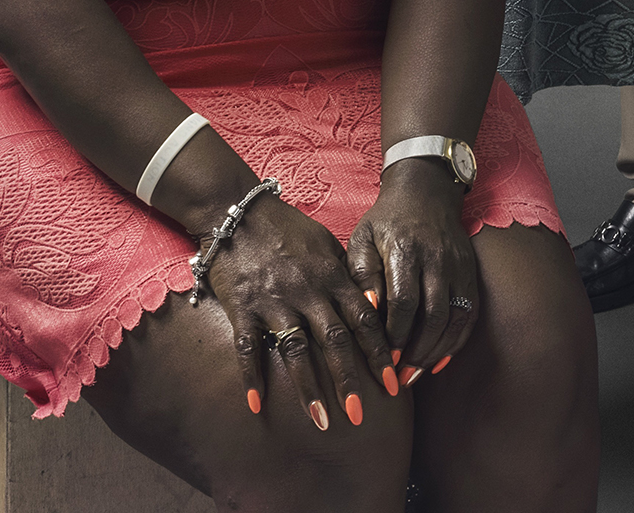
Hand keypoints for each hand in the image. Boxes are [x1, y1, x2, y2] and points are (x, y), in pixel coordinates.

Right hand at [210, 193, 400, 432]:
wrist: (239, 212)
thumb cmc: (288, 229)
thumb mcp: (327, 246)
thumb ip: (348, 277)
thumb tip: (373, 306)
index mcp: (333, 277)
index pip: (365, 320)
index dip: (380, 352)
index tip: (394, 380)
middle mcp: (308, 292)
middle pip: (335, 341)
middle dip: (350, 380)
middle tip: (361, 415)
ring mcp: (274, 301)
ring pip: (296, 351)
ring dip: (309, 389)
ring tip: (321, 421)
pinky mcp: (242, 308)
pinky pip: (248, 347)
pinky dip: (252, 377)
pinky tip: (257, 405)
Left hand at [344, 159, 481, 386]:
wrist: (426, 190)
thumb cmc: (386, 220)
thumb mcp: (363, 239)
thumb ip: (363, 275)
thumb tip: (369, 312)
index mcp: (407, 250)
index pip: (405, 301)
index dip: (396, 334)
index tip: (383, 358)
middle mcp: (438, 259)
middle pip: (434, 314)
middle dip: (417, 351)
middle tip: (399, 378)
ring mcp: (459, 265)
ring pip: (455, 317)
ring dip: (437, 351)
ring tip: (416, 375)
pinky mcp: (470, 271)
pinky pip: (469, 312)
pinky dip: (457, 341)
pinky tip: (439, 360)